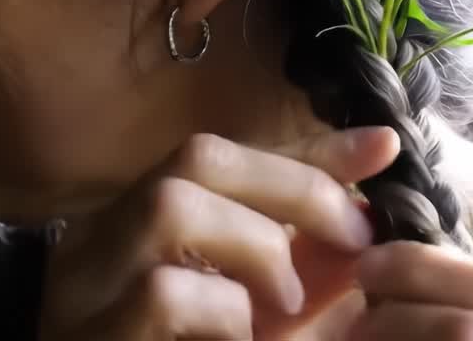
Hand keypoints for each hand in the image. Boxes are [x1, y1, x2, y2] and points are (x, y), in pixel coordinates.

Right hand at [37, 127, 399, 340]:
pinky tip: (243, 337)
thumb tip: (376, 167)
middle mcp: (102, 237)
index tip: (384, 150)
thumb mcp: (249, 299)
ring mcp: (88, 284)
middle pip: (195, 159)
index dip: (307, 150)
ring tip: (286, 303)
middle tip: (352, 238)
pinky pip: (163, 291)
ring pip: (172, 207)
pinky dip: (226, 309)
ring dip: (257, 247)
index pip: (221, 153)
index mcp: (135, 216)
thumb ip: (304, 245)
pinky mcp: (94, 334)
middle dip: (294, 188)